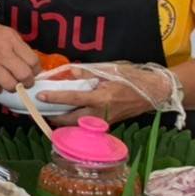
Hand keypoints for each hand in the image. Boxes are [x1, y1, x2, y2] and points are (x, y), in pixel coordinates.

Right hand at [0, 13, 40, 94]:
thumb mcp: (4, 31)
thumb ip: (17, 46)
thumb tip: (30, 61)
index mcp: (10, 40)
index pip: (33, 61)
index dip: (35, 70)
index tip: (33, 72)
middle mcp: (2, 52)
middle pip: (24, 75)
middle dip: (27, 82)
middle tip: (25, 82)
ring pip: (11, 85)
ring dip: (12, 87)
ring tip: (10, 83)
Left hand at [41, 68, 170, 125]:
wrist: (155, 93)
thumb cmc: (134, 78)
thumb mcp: (111, 70)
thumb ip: (89, 72)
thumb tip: (70, 72)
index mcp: (101, 98)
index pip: (73, 98)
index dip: (55, 98)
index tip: (41, 96)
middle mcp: (100, 113)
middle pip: (69, 120)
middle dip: (52, 116)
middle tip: (39, 109)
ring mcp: (103, 121)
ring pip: (76, 125)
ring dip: (61, 120)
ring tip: (49, 111)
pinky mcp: (106, 124)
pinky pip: (84, 124)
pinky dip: (73, 120)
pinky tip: (66, 112)